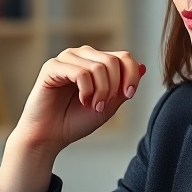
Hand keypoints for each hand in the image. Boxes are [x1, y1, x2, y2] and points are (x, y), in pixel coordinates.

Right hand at [0, 48, 145, 191]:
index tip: (128, 96)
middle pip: (113, 61)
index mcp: (95, 61)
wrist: (49, 136)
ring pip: (99, 66)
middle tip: (103, 106)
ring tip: (92, 105)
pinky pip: (81, 72)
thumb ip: (123, 88)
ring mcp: (66, 59)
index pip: (123, 56)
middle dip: (114, 87)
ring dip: (101, 91)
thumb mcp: (108, 105)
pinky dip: (87, 90)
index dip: (131, 76)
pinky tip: (82, 100)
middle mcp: (81, 55)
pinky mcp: (52, 67)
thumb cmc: (75, 121)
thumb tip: (142, 67)